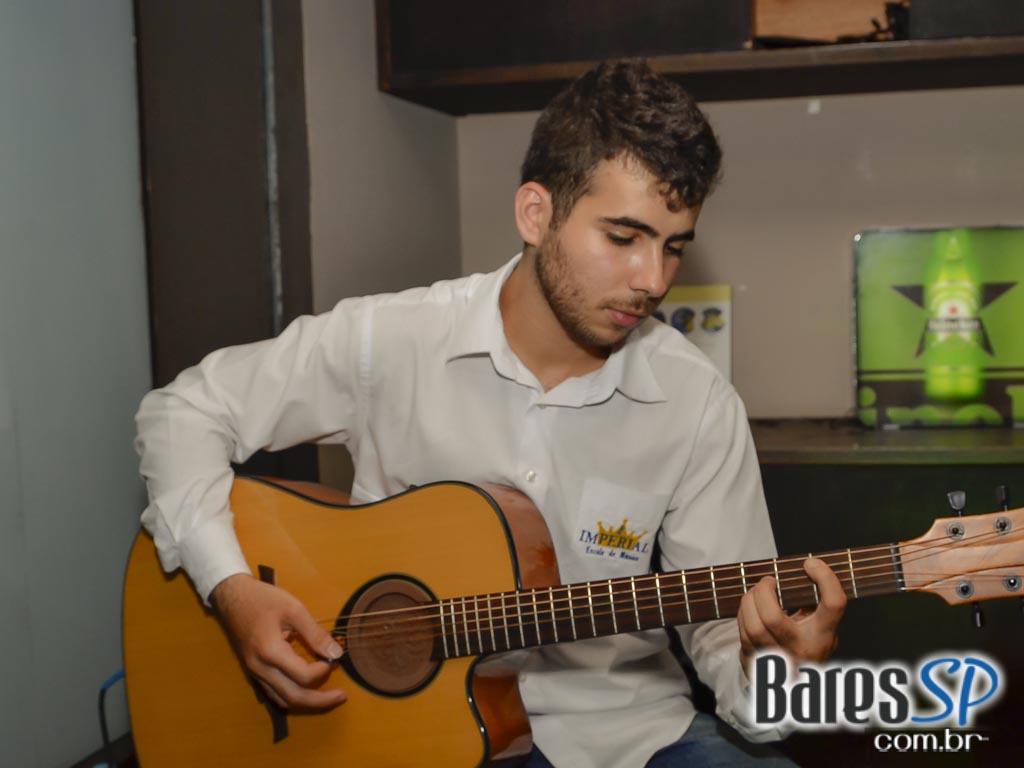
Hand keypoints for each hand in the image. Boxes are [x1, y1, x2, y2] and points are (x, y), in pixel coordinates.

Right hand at [211, 573, 346, 709]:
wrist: (232, 597)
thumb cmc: (263, 599)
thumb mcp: (294, 609)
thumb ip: (315, 634)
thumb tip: (337, 653)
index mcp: (270, 652)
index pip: (302, 676)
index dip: (323, 671)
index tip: (334, 658)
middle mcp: (260, 669)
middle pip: (293, 697)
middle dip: (320, 700)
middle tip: (342, 696)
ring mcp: (255, 673)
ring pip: (282, 700)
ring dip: (307, 702)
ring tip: (328, 697)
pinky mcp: (254, 672)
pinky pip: (274, 693)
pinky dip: (293, 696)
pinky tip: (307, 690)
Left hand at [737, 557, 845, 673]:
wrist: (798, 690)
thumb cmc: (809, 649)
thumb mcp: (823, 630)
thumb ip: (817, 606)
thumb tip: (805, 571)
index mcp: (823, 637)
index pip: (833, 605)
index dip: (826, 579)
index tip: (811, 564)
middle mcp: (801, 651)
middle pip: (772, 617)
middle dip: (763, 591)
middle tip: (768, 581)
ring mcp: (776, 661)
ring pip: (751, 626)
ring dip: (749, 601)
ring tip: (757, 593)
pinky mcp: (755, 665)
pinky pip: (742, 634)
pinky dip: (743, 615)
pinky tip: (750, 609)